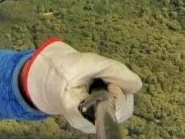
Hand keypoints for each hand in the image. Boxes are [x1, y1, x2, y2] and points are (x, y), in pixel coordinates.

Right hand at [21, 39, 141, 133]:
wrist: (48, 76)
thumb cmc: (64, 69)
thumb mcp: (88, 62)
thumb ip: (114, 70)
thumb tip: (137, 85)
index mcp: (80, 111)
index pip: (113, 110)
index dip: (117, 93)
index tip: (108, 80)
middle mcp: (87, 123)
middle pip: (120, 112)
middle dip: (119, 91)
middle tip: (105, 77)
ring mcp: (92, 122)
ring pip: (120, 109)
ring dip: (117, 90)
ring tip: (101, 80)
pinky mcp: (96, 117)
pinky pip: (114, 107)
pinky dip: (113, 93)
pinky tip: (101, 85)